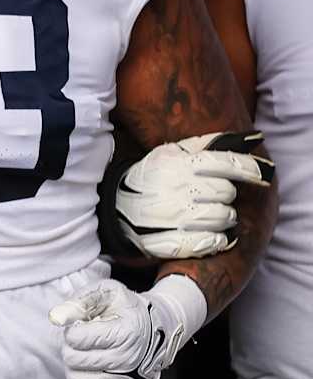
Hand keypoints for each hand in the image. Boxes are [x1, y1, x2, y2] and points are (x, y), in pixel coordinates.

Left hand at [48, 275, 205, 378]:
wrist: (156, 329)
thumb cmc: (127, 309)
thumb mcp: (106, 293)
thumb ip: (78, 302)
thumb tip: (56, 318)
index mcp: (125, 333)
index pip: (75, 338)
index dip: (72, 330)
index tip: (84, 326)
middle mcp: (128, 360)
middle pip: (74, 359)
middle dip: (71, 348)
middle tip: (83, 342)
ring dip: (74, 366)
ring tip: (86, 354)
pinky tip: (89, 371)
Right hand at [116, 132, 274, 258]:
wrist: (116, 208)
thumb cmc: (153, 177)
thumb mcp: (172, 153)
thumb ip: (209, 143)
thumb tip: (252, 137)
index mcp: (176, 163)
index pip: (224, 163)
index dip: (248, 169)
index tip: (263, 175)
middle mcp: (175, 188)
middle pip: (227, 192)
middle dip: (225, 195)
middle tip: (212, 196)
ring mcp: (173, 216)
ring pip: (224, 218)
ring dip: (223, 218)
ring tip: (209, 214)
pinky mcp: (171, 242)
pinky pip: (211, 242)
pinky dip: (216, 239)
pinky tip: (209, 233)